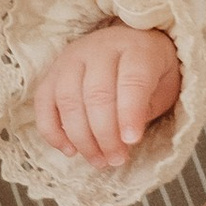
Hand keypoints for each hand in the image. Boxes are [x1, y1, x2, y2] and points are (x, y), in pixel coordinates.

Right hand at [36, 25, 183, 165]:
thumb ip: (144, 110)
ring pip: (68, 100)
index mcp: (136, 49)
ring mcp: (72, 58)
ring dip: (82, 138)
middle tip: (116, 160)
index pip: (131, 80)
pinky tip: (70, 151)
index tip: (132, 142)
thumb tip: (123, 140)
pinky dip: (52, 131)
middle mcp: (100, 48)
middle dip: (105, 134)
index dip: (130, 113)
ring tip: (98, 161)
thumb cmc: (151, 72)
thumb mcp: (163, 87)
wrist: (131, 44)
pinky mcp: (52, 71)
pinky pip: (43, 102)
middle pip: (96, 94)